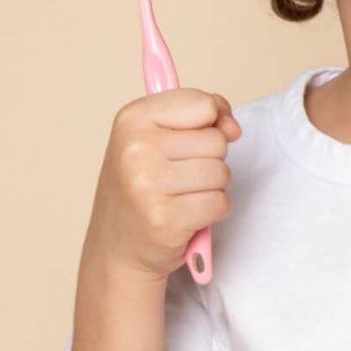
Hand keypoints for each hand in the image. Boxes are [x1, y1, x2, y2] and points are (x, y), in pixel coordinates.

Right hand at [86, 88, 240, 282]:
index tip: (199, 137)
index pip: (202, 104)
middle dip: (208, 160)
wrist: (118, 246)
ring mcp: (148, 184)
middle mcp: (136, 149)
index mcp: (132, 119)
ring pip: (221, 173)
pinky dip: (211, 212)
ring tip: (181, 197)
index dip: (212, 121)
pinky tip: (185, 216)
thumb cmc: (144, 188)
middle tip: (178, 178)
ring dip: (211, 188)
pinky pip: (220, 203)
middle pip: (216, 141)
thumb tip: (232, 128)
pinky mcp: (165, 219)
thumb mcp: (158, 137)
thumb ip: (200, 117)